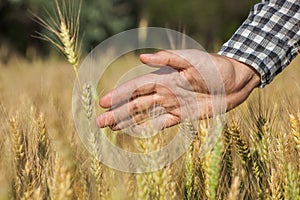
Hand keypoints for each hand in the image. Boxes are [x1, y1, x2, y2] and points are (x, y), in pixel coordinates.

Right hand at [96, 49, 259, 131]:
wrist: (235, 81)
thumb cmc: (214, 67)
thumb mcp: (192, 60)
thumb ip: (169, 59)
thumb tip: (142, 58)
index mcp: (163, 78)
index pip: (135, 88)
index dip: (119, 95)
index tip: (103, 102)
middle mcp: (164, 92)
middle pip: (135, 104)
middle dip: (117, 112)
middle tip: (100, 122)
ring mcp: (172, 105)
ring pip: (144, 115)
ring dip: (127, 121)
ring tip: (111, 127)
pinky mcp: (183, 116)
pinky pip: (162, 124)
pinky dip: (148, 128)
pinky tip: (136, 132)